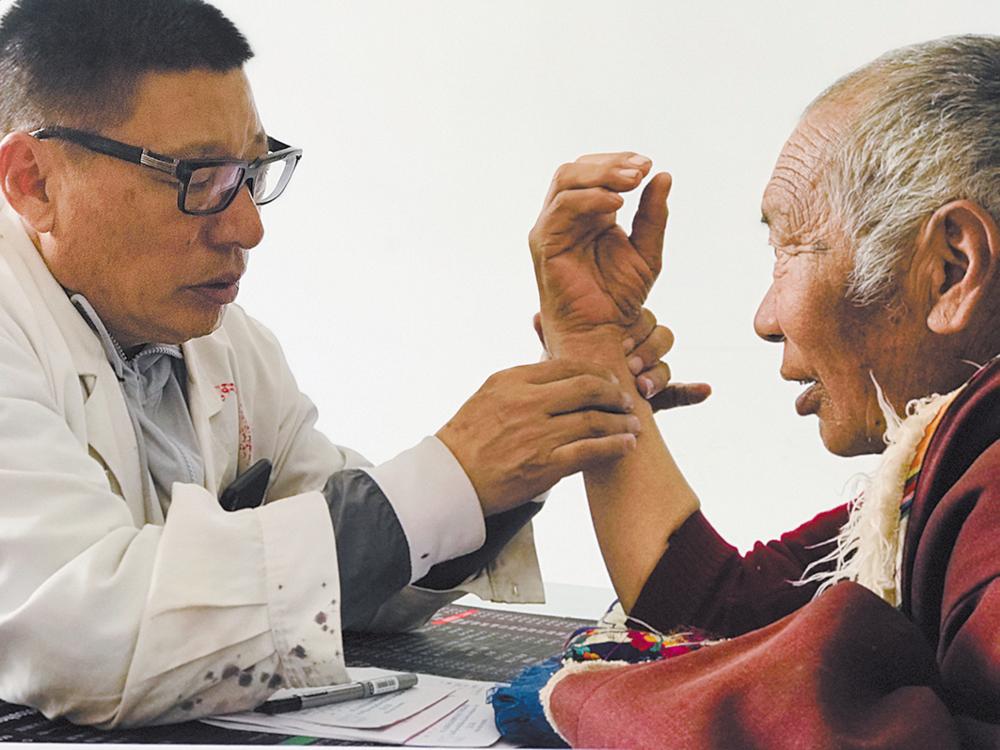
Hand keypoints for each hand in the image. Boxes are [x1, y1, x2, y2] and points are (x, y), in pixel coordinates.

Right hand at [436, 360, 639, 515]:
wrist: (449, 480)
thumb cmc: (468, 438)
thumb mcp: (489, 394)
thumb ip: (523, 381)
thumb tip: (557, 369)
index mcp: (512, 381)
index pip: (567, 366)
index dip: (597, 372)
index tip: (609, 381)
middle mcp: (526, 403)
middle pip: (588, 388)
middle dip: (615, 394)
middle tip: (627, 402)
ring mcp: (536, 434)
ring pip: (593, 420)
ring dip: (621, 422)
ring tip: (633, 425)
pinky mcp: (544, 465)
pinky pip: (589, 451)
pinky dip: (614, 446)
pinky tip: (627, 445)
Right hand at [529, 152, 669, 351]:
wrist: (603, 331)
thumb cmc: (620, 298)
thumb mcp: (647, 251)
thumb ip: (653, 215)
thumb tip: (663, 175)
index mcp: (587, 215)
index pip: (593, 172)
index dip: (618, 162)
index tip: (648, 166)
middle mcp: (565, 218)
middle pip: (576, 169)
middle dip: (610, 163)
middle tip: (641, 169)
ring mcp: (551, 228)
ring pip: (565, 180)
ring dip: (601, 175)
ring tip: (632, 182)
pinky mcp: (544, 243)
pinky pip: (561, 207)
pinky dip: (590, 199)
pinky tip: (617, 204)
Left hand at [533, 310, 710, 409]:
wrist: (576, 424)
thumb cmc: (564, 389)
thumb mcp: (557, 364)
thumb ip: (552, 341)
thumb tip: (536, 316)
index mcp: (617, 336)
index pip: (639, 320)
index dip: (635, 330)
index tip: (622, 343)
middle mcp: (636, 352)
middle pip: (658, 338)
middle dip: (647, 351)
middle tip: (632, 366)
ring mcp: (649, 376)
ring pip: (666, 365)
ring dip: (659, 373)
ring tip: (644, 386)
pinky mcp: (659, 400)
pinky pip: (682, 393)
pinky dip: (694, 391)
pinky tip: (705, 391)